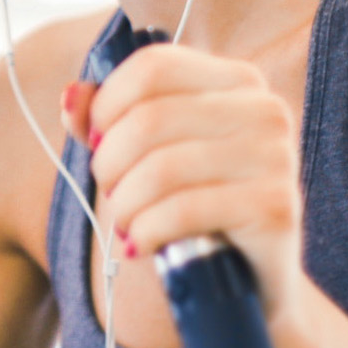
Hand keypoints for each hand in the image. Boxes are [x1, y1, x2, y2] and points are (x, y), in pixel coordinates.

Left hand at [61, 45, 303, 320]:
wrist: (248, 282)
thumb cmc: (193, 211)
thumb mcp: (145, 159)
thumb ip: (107, 122)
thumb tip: (71, 98)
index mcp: (237, 81)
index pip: (153, 66)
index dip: (108, 104)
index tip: (96, 142)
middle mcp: (265, 110)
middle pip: (150, 118)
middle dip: (110, 162)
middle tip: (109, 193)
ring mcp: (277, 156)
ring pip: (162, 167)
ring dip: (124, 203)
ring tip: (123, 224)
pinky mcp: (275, 207)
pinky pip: (183, 210)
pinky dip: (146, 230)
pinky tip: (141, 245)